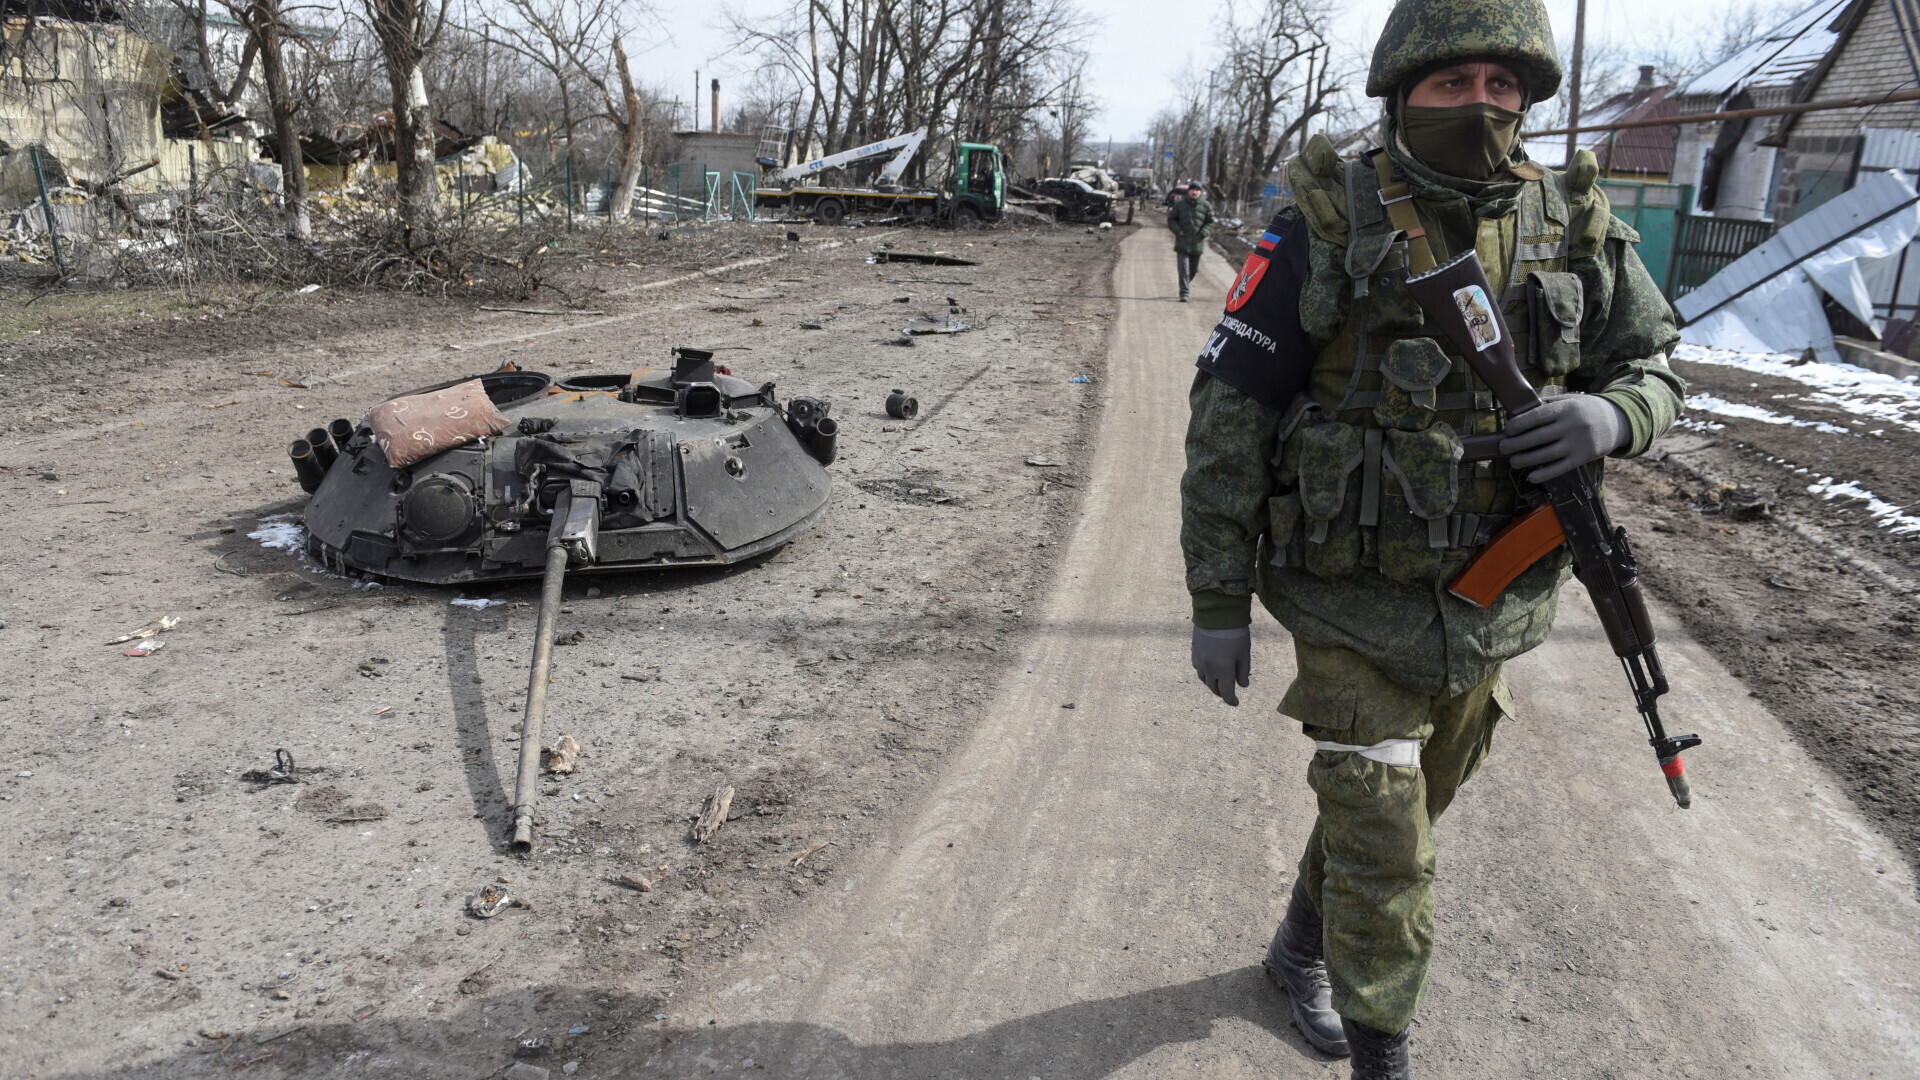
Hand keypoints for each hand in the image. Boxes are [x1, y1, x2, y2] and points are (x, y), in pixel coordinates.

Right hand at [1191, 626, 1250, 705]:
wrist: (1216, 614)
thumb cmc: (1235, 633)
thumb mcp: (1244, 653)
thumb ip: (1243, 671)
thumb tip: (1242, 685)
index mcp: (1223, 670)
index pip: (1226, 693)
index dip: (1231, 700)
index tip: (1236, 703)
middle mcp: (1209, 669)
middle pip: (1213, 688)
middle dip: (1221, 693)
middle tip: (1228, 693)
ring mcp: (1199, 660)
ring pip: (1204, 679)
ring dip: (1211, 683)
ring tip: (1218, 683)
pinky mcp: (1194, 652)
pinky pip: (1197, 668)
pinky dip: (1204, 673)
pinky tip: (1209, 669)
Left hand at [1498, 394, 1628, 482]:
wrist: (1617, 421)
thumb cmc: (1586, 409)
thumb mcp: (1570, 399)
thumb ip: (1548, 404)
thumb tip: (1520, 413)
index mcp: (1566, 408)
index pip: (1536, 417)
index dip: (1518, 425)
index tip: (1507, 430)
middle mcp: (1571, 426)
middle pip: (1537, 437)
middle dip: (1516, 444)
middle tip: (1503, 448)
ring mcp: (1578, 443)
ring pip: (1546, 455)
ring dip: (1526, 460)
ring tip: (1513, 462)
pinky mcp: (1583, 458)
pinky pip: (1560, 468)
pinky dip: (1544, 474)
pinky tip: (1531, 477)